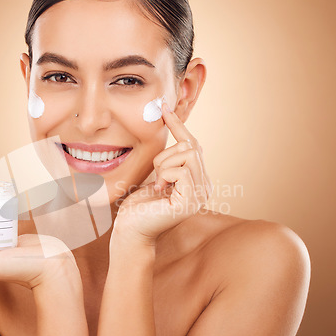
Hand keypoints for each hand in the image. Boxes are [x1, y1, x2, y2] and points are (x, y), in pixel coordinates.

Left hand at [113, 101, 213, 244]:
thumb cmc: (139, 203)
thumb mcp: (157, 174)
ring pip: (187, 154)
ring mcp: (201, 195)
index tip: (163, 107)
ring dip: (164, 165)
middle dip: (166, 156)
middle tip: (156, 176)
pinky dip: (164, 175)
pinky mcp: (191, 201)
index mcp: (198, 180)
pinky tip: (159, 190)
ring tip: (158, 184)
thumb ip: (170, 156)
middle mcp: (205, 187)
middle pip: (191, 146)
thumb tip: (170, 122)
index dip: (178, 125)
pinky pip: (181, 169)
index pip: (193, 144)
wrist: (130, 228)